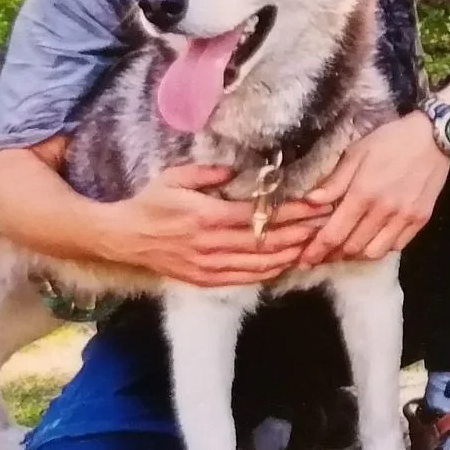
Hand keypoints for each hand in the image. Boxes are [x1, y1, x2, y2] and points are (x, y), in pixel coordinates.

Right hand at [100, 164, 328, 286]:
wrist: (121, 237)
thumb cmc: (150, 203)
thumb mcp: (176, 177)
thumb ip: (209, 173)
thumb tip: (238, 170)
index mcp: (206, 216)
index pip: (260, 216)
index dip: (292, 212)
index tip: (317, 206)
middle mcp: (211, 244)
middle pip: (266, 242)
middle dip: (301, 233)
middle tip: (327, 225)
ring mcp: (208, 265)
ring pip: (259, 264)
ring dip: (291, 255)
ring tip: (315, 244)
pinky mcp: (204, 279)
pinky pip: (243, 279)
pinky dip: (268, 272)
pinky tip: (286, 264)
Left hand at [298, 114, 448, 265]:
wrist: (434, 138)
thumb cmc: (391, 141)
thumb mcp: (356, 152)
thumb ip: (335, 181)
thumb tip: (310, 201)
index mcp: (363, 193)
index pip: (334, 233)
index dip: (316, 250)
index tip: (305, 260)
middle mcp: (384, 211)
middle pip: (352, 248)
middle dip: (332, 255)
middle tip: (322, 253)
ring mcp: (404, 217)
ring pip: (374, 252)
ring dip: (356, 255)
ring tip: (346, 249)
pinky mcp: (420, 219)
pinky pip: (396, 246)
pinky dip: (380, 248)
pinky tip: (372, 239)